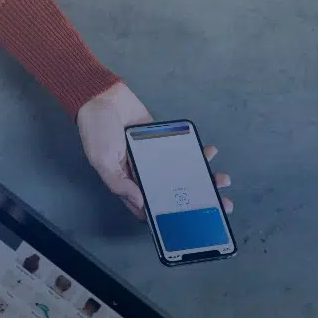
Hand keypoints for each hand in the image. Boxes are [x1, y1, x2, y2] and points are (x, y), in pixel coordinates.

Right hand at [76, 82, 233, 219]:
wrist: (104, 97)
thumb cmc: (96, 131)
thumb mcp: (102, 160)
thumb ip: (120, 183)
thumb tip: (141, 203)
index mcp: (127, 183)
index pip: (149, 206)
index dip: (168, 216)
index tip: (190, 221)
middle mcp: (143, 174)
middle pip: (171, 192)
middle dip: (194, 198)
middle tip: (218, 203)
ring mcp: (154, 157)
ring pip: (181, 172)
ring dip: (201, 176)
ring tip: (221, 179)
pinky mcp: (162, 141)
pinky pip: (182, 150)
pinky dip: (197, 152)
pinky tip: (209, 153)